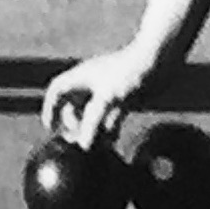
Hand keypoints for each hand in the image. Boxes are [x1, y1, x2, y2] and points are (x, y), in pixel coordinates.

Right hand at [41, 42, 159, 149]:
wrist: (159, 61)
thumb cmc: (129, 73)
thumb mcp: (107, 99)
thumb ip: (92, 123)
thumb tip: (83, 145)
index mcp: (81, 76)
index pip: (57, 91)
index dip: (50, 109)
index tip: (50, 129)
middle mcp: (91, 83)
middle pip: (73, 106)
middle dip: (72, 124)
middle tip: (75, 141)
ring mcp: (107, 92)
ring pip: (91, 114)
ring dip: (91, 130)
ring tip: (95, 147)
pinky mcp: (122, 100)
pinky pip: (109, 118)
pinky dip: (108, 130)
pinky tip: (113, 142)